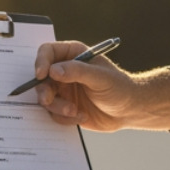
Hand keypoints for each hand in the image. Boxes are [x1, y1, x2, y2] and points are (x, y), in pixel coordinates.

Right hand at [30, 41, 169, 130]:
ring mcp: (63, 90)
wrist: (129, 111)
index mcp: (72, 55)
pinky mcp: (65, 107)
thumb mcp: (100, 77)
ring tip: (74, 111)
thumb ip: (77, 71)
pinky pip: (53, 114)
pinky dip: (64, 117)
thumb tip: (53, 70)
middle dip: (43, 91)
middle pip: (40, 78)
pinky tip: (82, 116)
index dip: (40, 62)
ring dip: (56, 107)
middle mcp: (64, 71)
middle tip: (48, 100)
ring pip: (45, 98)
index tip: (41, 75)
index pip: (48, 52)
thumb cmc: (119, 87)